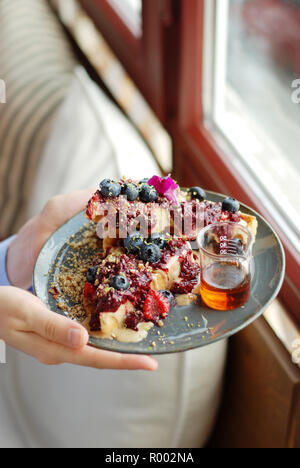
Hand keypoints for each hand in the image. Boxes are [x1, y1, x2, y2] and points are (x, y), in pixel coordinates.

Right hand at [4, 190, 157, 370]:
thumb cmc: (3, 307)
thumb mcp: (28, 313)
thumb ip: (54, 327)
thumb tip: (84, 340)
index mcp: (53, 350)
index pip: (96, 359)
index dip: (124, 362)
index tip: (150, 364)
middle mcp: (59, 351)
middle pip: (98, 357)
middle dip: (126, 358)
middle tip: (152, 355)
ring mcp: (57, 344)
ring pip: (92, 349)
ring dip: (116, 348)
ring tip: (139, 343)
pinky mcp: (56, 335)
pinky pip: (83, 338)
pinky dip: (101, 336)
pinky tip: (111, 328)